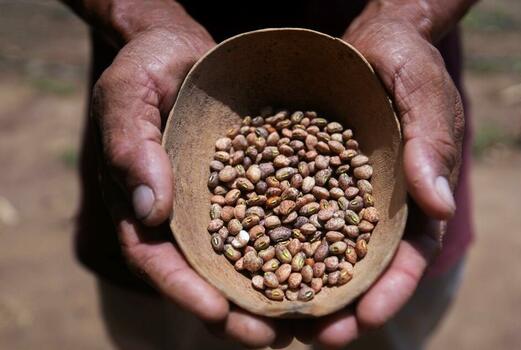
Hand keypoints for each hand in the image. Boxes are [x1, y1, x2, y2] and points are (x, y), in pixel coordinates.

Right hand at [92, 24, 291, 348]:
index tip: (215, 313)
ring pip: (249, 258)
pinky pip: (280, 221)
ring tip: (307, 320)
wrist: (191, 51)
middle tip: (269, 336)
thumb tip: (147, 210)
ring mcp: (225, 204)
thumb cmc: (150, 67)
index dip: (184, 289)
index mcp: (147, 203)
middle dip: (236, 310)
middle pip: (208, 273)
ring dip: (275, 292)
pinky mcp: (259, 187)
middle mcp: (187, 215)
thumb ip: (130, 146)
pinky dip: (301, 248)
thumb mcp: (129, 94)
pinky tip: (330, 265)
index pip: (158, 258)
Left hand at [296, 3, 465, 346]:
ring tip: (278, 318)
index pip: (407, 255)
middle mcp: (372, 205)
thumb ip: (430, 142)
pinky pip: (286, 215)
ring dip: (302, 287)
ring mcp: (334, 195)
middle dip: (344, 305)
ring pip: (319, 251)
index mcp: (412, 196)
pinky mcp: (301, 179)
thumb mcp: (423, 91)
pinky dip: (272, 242)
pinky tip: (249, 262)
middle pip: (359, 267)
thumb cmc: (403, 62)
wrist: (362, 42)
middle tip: (320, 336)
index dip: (391, 289)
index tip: (369, 317)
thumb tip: (438, 205)